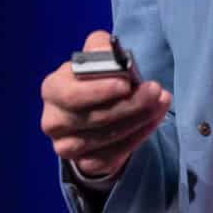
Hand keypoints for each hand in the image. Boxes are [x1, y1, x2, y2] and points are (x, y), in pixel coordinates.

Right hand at [39, 30, 172, 177]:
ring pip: (106, 138)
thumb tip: (113, 56)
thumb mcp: (95, 57)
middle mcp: (54, 121)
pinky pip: (113, 155)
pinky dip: (137, 137)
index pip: (71, 94)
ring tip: (160, 103)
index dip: (99, 91)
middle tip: (155, 92)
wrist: (92, 110)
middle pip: (94, 118)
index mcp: (53, 90)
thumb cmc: (94, 79)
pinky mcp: (85, 163)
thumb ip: (101, 49)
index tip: (126, 83)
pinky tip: (152, 120)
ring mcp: (67, 146)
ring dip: (138, 120)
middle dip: (130, 104)